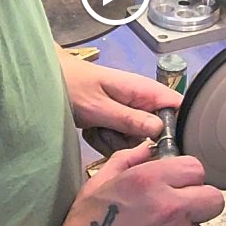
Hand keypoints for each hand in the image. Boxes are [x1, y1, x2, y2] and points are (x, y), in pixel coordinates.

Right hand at [47, 141, 223, 225]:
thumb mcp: (97, 185)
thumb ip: (127, 161)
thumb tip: (147, 148)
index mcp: (149, 181)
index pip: (196, 168)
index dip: (186, 177)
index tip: (175, 185)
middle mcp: (169, 208)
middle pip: (214, 199)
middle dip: (200, 203)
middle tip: (179, 210)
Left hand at [57, 49, 181, 152]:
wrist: (47, 79)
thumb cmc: (71, 86)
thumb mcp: (98, 106)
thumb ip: (129, 119)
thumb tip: (160, 131)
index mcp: (143, 90)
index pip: (178, 107)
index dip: (177, 128)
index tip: (160, 146)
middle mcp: (141, 102)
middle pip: (156, 133)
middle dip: (133, 140)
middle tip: (109, 132)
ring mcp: (128, 114)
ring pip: (136, 142)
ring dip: (114, 141)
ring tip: (95, 128)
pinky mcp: (116, 124)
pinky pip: (120, 143)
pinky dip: (103, 141)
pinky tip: (90, 131)